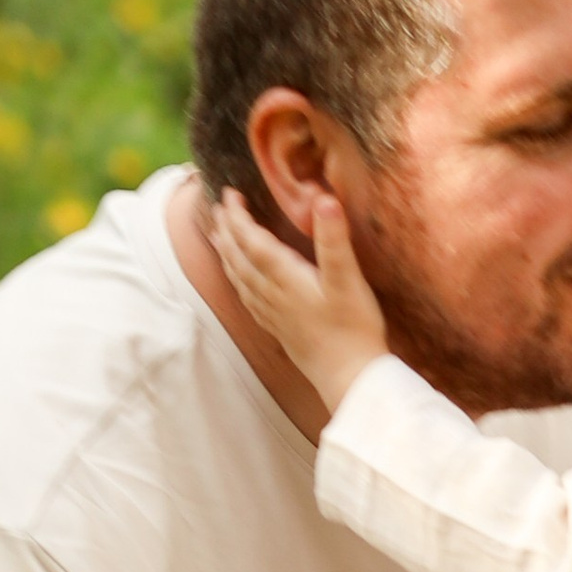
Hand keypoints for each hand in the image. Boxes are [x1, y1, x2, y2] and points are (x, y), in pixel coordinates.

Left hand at [207, 183, 388, 415]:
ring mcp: (274, 314)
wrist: (350, 377)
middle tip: (220, 208)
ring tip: (218, 238)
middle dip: (227, 231)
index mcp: (285, 277)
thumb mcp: (348, 279)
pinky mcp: (280, 329)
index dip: (238, 216)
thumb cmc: (353, 328)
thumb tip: (325, 199)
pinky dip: (239, 282)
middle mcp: (272, 294)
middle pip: (239, 258)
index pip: (251, 240)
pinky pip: (249, 299)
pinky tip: (241, 282)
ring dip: (227, 255)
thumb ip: (334, 238)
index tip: (230, 194)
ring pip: (240, 279)